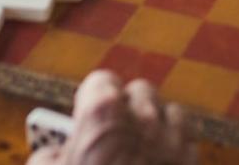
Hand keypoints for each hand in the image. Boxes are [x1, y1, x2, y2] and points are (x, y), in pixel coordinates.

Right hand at [27, 71, 192, 164]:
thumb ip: (50, 157)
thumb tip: (56, 153)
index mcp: (102, 116)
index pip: (101, 83)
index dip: (93, 98)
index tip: (88, 114)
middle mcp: (142, 120)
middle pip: (140, 93)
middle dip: (128, 108)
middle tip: (114, 133)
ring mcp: (173, 143)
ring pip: (171, 114)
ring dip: (159, 126)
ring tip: (141, 148)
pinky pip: (188, 143)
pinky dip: (176, 150)